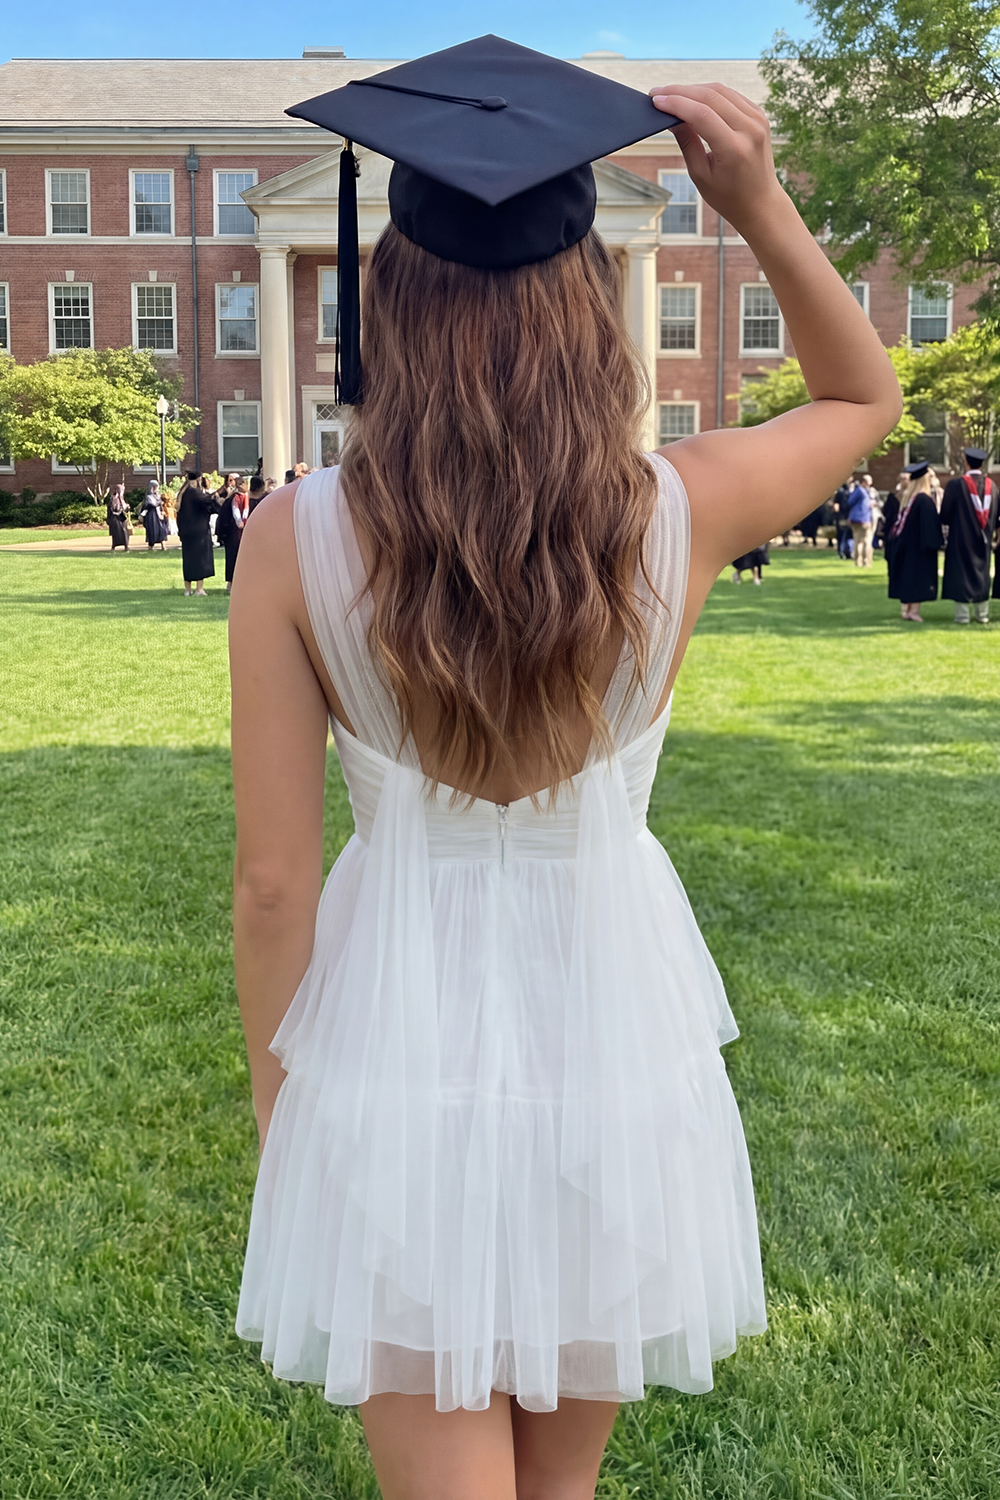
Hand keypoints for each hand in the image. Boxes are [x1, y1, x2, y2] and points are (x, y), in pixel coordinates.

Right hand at [649, 83, 784, 235]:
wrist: (760, 203)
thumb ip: (687, 142)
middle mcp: (750, 129)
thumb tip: (671, 117)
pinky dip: (710, 94)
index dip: (676, 103)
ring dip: (694, 89)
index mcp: (734, 148)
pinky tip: (694, 98)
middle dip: (680, 92)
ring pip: (721, 91)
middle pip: (710, 97)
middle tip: (658, 93)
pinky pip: (731, 95)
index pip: (702, 114)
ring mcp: (758, 120)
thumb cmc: (729, 196)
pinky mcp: (759, 115)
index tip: (656, 100)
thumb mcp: (700, 174)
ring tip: (672, 94)